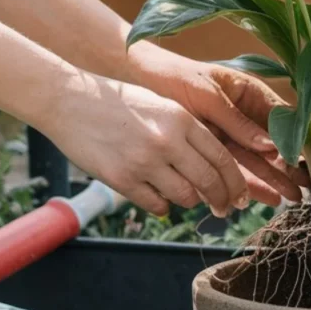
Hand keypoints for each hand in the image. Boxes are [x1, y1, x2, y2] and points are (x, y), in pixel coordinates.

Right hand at [44, 69, 250, 216]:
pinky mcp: (121, 179)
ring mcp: (144, 162)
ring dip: (190, 201)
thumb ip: (188, 133)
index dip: (236, 183)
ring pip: (185, 197)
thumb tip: (214, 167)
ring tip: (185, 196)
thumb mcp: (162, 106)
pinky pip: (157, 206)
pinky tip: (158, 198)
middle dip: (222, 200)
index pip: (222, 159)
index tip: (240, 196)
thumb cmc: (119, 103)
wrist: (71, 100)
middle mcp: (167, 141)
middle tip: (223, 209)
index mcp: (182, 119)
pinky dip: (163, 206)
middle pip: (210, 182)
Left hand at [127, 43, 308, 204]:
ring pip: (258, 160)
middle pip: (274, 144)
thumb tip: (271, 146)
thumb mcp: (208, 97)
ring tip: (293, 198)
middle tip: (308, 187)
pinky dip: (250, 183)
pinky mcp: (215, 150)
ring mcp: (231, 134)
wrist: (139, 83)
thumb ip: (238, 122)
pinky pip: (236, 168)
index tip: (310, 161)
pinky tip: (266, 198)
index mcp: (249, 93)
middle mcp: (244, 115)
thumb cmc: (175, 79)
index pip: (283, 118)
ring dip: (275, 179)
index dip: (299, 139)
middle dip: (291, 166)